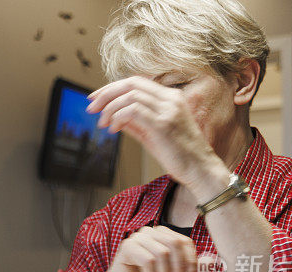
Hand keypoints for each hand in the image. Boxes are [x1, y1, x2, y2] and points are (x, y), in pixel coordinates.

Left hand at [87, 76, 226, 192]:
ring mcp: (168, 110)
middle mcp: (170, 99)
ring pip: (130, 96)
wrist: (200, 170)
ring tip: (102, 124)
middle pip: (130, 84)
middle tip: (91, 108)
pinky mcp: (163, 124)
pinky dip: (117, 117)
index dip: (112, 87)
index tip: (95, 98)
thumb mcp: (153, 134)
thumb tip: (112, 115)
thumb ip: (135, 122)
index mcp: (170, 97)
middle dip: (106, 94)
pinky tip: (113, 129)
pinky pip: (133, 111)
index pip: (136, 82)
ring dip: (110, 108)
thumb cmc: (179, 154)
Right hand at [103, 226, 197, 271]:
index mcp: (164, 234)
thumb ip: (191, 268)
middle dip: (179, 267)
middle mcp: (151, 231)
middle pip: (175, 244)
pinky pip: (148, 259)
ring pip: (162, 253)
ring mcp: (138, 237)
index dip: (191, 261)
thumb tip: (211, 264)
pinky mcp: (127, 246)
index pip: (185, 242)